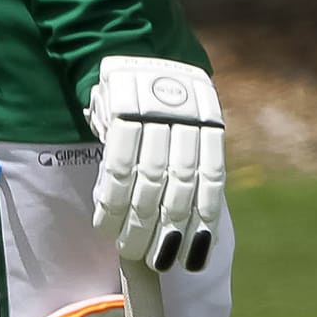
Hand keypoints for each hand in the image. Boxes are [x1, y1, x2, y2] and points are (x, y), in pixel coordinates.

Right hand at [87, 56, 224, 272]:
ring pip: (149, 179)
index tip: (194, 259)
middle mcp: (186, 116)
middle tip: (158, 262)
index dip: (203, 223)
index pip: (211, 180)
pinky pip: (116, 166)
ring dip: (138, 221)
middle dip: (168, 229)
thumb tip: (194, 233)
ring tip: (130, 250)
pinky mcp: (121, 111)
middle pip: (180, 184)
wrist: (131, 55)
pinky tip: (105, 224)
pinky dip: (110, 201)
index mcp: (209, 122)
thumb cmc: (160, 109)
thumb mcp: (186, 129)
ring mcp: (153, 111)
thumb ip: (190, 170)